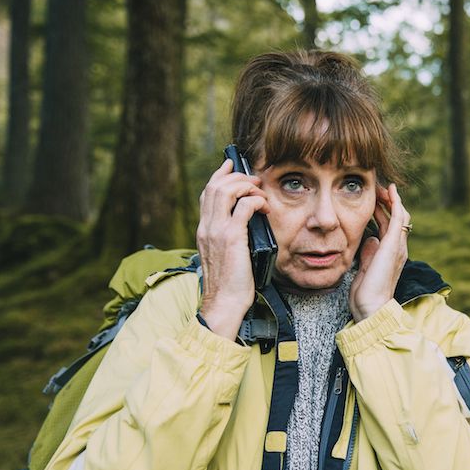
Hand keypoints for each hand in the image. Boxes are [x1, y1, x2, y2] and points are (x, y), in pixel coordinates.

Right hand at [196, 159, 269, 339]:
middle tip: (254, 179)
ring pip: (226, 190)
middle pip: (215, 186)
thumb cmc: (229, 284)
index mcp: (204, 230)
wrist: (224, 303)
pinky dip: (256, 200)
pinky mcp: (232, 237)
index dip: (220, 175)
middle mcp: (207, 227)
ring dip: (247, 185)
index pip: (207, 193)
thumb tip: (247, 223)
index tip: (232, 166)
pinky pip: (244, 206)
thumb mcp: (224, 255)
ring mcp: (217, 231)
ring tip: (260, 192)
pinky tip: (265, 207)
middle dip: (237, 175)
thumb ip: (229, 237)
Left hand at [350, 183, 410, 321]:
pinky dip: (396, 203)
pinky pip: (399, 218)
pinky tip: (391, 192)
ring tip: (383, 187)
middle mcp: (397, 249)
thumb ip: (368, 254)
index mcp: (390, 255)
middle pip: (397, 219)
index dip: (383, 212)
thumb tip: (370, 239)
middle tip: (378, 190)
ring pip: (400, 215)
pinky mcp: (393, 245)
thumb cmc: (366, 294)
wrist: (371, 307)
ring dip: (391, 199)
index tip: (374, 201)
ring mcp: (397, 246)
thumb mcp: (365, 269)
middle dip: (387, 202)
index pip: (389, 227)